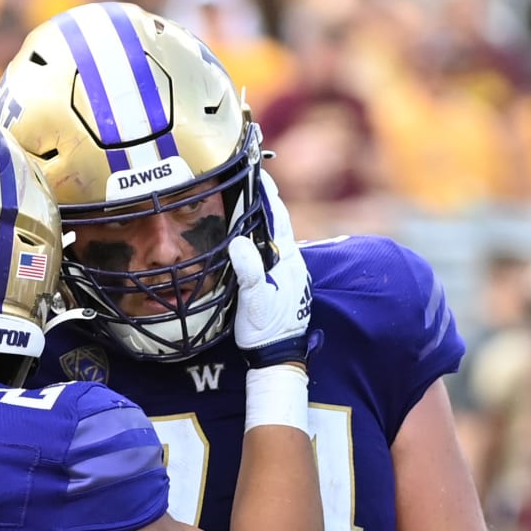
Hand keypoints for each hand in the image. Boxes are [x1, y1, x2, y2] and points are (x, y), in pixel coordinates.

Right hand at [229, 170, 311, 365]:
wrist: (278, 356)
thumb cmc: (265, 330)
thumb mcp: (254, 301)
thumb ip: (249, 270)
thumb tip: (237, 240)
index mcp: (287, 261)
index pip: (278, 219)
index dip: (268, 195)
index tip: (259, 175)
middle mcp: (292, 263)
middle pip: (280, 224)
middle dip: (267, 202)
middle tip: (253, 182)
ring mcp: (290, 274)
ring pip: (278, 239)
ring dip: (266, 221)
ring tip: (252, 204)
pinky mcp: (284, 284)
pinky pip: (274, 253)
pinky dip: (265, 240)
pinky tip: (256, 240)